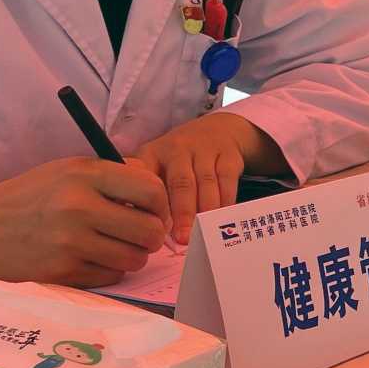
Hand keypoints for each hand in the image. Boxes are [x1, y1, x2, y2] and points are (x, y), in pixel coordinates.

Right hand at [0, 159, 169, 285]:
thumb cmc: (31, 197)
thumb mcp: (67, 171)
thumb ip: (111, 178)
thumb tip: (158, 195)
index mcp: (84, 174)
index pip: (152, 189)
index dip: (160, 204)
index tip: (152, 211)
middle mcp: (79, 206)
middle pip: (150, 230)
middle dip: (151, 236)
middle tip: (139, 235)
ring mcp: (70, 242)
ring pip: (134, 259)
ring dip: (131, 256)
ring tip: (113, 246)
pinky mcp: (62, 271)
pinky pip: (111, 277)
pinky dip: (108, 271)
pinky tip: (90, 259)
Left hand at [133, 112, 285, 244]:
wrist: (218, 129)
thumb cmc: (179, 160)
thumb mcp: (156, 165)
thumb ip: (147, 192)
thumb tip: (140, 227)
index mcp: (153, 154)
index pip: (148, 177)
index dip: (151, 204)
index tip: (154, 227)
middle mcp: (178, 149)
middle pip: (181, 182)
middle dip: (183, 212)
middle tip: (183, 238)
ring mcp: (205, 150)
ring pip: (206, 183)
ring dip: (205, 210)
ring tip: (204, 233)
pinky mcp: (228, 156)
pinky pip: (227, 181)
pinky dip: (226, 202)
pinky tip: (222, 219)